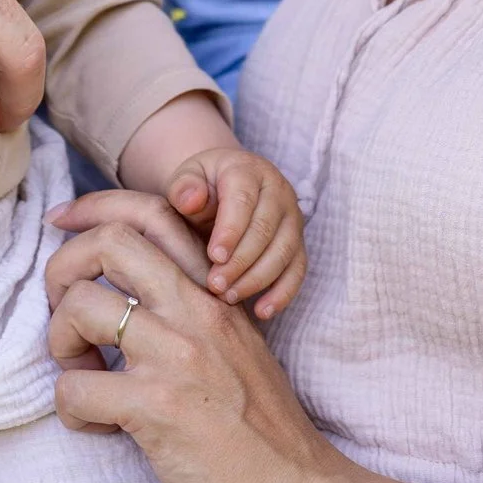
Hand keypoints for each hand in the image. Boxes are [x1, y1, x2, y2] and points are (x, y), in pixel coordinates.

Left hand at [42, 194, 456, 482]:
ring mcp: (178, 356)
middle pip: (109, 241)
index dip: (95, 207)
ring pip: (79, 305)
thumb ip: (193, 313)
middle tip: (64, 311)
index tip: (60, 222)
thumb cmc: (261, 431)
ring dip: (60, 341)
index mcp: (216, 295)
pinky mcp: (158, 407)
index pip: (154, 213)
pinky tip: (99, 424)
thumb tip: (128, 294)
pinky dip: (70, 407)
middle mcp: (199, 312)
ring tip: (82, 374)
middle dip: (64, 267)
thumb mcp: (235, 349)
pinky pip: (74, 387)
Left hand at [157, 147, 307, 317]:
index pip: (244, 199)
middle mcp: (278, 191)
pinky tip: (262, 312)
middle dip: (241, 261)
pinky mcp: (298, 243)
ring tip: (228, 298)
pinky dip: (283, 293)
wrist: (221, 189)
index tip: (214, 257)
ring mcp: (292, 218)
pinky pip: (297, 270)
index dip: (231, 230)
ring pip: (284, 252)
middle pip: (265, 229)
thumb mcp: (187, 179)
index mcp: (248, 170)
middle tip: (215, 286)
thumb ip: (184, 188)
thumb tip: (191, 200)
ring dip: (257, 279)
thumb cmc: (200, 187)